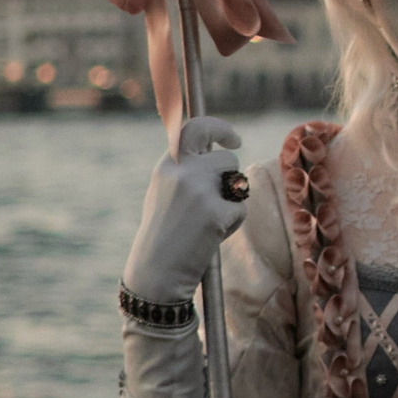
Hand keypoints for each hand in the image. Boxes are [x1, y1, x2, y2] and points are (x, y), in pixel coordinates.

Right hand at [123, 117, 247, 303]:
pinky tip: (211, 235)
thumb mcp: (165, 192)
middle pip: (226, 158)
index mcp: (168, 166)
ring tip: (208, 219)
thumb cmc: (164, 233)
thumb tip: (215, 150)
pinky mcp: (217, 213)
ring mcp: (201, 192)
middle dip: (233, 171)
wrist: (157, 270)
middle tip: (234, 182)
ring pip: (237, 182)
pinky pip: (240, 208)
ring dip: (232, 198)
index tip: (232, 139)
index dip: (218, 128)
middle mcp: (184, 172)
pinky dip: (233, 222)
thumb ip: (186, 169)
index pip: (195, 128)